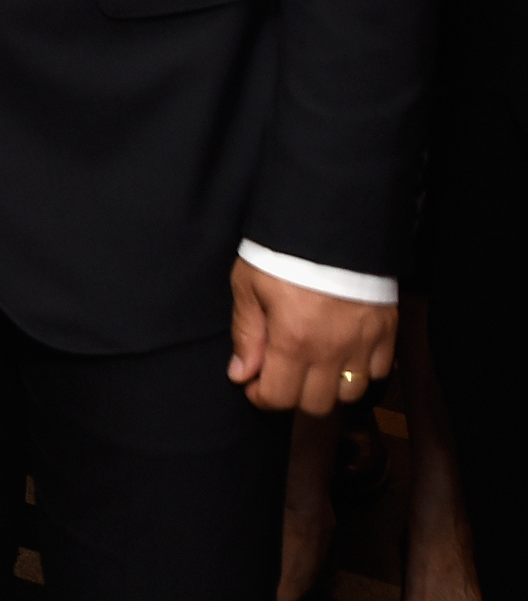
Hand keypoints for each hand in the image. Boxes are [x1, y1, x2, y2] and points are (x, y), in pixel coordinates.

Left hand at [229, 255, 398, 413]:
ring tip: (313, 365)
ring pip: (351, 395)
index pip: (279, 397)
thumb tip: (241, 375)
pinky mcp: (387, 332)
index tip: (253, 383)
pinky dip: (361, 371)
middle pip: (316, 405)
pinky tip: (343, 354)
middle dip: (293, 396)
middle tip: (281, 373)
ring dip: (329, 387)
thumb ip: (246, 334)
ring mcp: (364, 344)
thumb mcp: (248, 285)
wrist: (332, 223)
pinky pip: (379, 373)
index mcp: (293, 340)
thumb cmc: (281, 253)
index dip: (260, 396)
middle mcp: (332, 350)